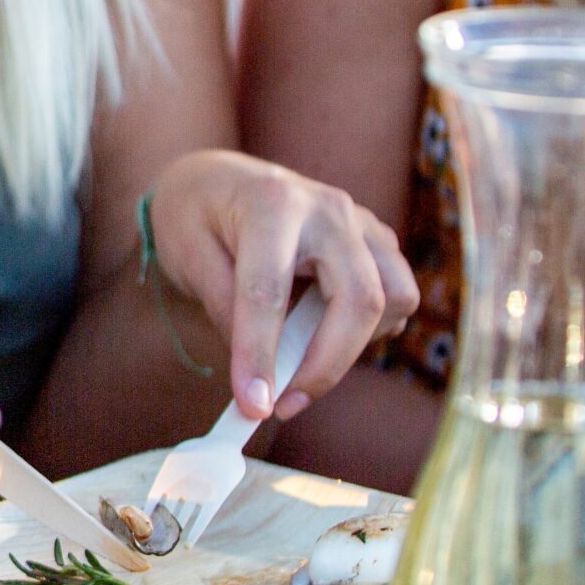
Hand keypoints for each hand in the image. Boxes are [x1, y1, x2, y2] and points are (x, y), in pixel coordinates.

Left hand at [146, 150, 419, 422]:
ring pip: (395, 299)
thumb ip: (222, 307)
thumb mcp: (186, 254)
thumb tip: (259, 375)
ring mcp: (362, 223)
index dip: (261, 354)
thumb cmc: (195, 215)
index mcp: (271, 203)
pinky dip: (370, 329)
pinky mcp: (378, 241)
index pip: (269, 291)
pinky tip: (324, 331)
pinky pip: (397, 296)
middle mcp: (328, 209)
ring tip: (303, 361)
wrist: (219, 179)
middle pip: (359, 298)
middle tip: (284, 404)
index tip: (253, 405)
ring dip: (356, 346)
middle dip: (326, 364)